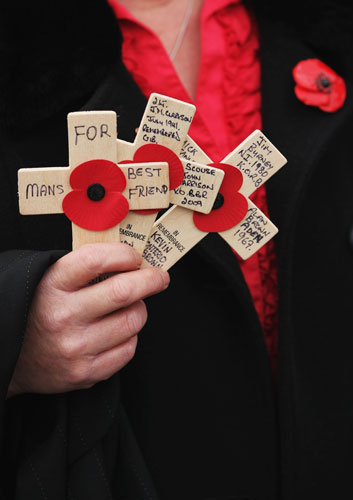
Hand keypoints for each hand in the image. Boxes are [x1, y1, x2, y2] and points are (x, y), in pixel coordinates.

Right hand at [7, 243, 168, 396]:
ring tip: (129, 308)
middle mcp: (62, 316)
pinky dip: (130, 337)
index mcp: (52, 286)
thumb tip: (133, 259)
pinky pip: (129, 350)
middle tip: (160, 277)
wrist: (13, 358)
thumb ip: (87, 268)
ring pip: (133, 320)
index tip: (136, 256)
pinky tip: (117, 332)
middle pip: (124, 291)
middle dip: (152, 279)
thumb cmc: (42, 310)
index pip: (96, 259)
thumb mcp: (53, 281)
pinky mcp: (86, 373)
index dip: (124, 254)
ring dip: (140, 310)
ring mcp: (75, 348)